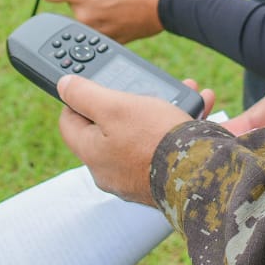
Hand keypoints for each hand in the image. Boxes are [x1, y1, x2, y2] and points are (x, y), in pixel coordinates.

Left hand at [59, 76, 216, 204]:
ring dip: (163, 108)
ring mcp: (136, 177)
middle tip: (146, 85)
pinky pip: (166, 146)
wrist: (200, 175)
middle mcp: (110, 170)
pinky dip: (180, 125)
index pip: (70, 122)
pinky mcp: (162, 179)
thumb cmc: (155, 139)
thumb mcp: (115, 107)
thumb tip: (63, 85)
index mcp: (92, 153)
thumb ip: (85, 94)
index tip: (94, 84)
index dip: (78, 98)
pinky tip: (199, 107)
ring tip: (184, 91)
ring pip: (144, 133)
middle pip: (111, 127)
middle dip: (132, 100)